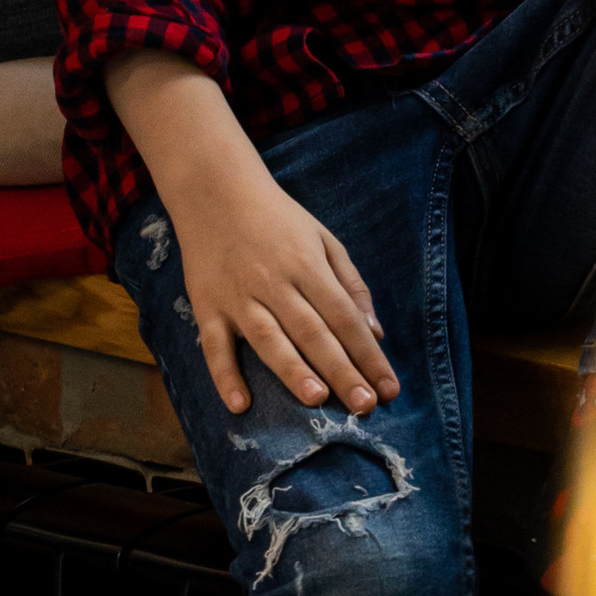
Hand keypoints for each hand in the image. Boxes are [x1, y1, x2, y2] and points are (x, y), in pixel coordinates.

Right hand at [174, 156, 401, 419]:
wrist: (214, 190)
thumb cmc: (278, 219)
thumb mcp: (323, 239)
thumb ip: (351, 285)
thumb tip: (376, 333)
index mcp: (307, 265)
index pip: (344, 316)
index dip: (368, 354)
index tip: (389, 389)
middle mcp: (274, 281)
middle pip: (312, 331)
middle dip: (341, 370)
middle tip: (364, 406)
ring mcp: (238, 295)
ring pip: (268, 338)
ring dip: (293, 370)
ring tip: (317, 400)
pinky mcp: (207, 306)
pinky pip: (215, 345)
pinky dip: (225, 376)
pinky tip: (240, 405)